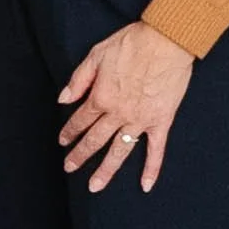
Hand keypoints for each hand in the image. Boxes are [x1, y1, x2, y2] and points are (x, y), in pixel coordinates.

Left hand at [58, 20, 193, 192]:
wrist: (166, 41)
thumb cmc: (131, 43)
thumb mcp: (96, 55)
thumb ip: (78, 80)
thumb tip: (63, 99)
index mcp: (101, 97)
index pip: (80, 120)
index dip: (69, 132)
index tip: (62, 141)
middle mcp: (118, 113)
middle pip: (95, 140)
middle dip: (80, 156)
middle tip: (69, 168)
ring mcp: (140, 120)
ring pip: (119, 151)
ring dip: (106, 170)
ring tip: (95, 186)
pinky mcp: (161, 121)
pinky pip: (156, 150)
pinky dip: (151, 169)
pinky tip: (146, 185)